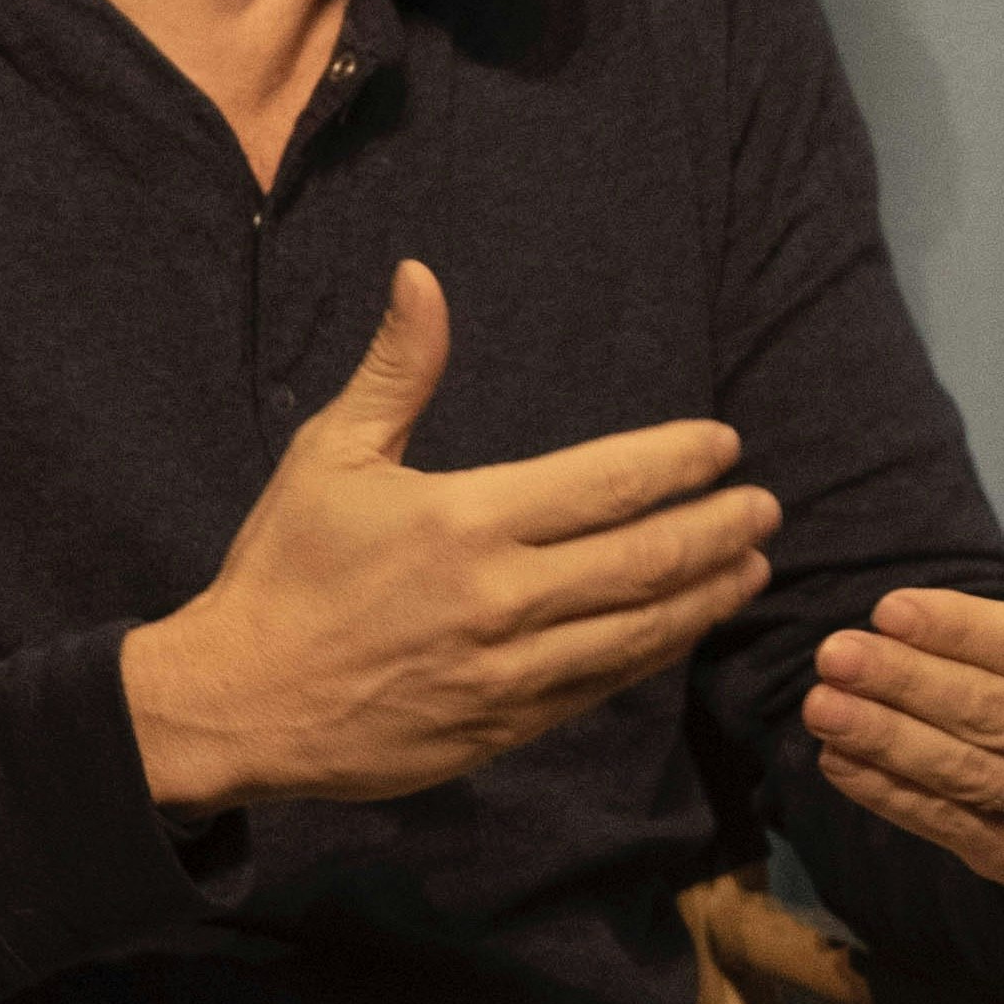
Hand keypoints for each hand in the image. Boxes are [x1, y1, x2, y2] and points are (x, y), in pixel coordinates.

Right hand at [124, 262, 779, 814]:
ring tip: (753, 566)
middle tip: (767, 506)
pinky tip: (686, 626)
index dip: (679, 462)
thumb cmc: (283, 570)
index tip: (725, 444)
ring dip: (707, 596)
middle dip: (720, 529)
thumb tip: (422, 276)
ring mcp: (509, 672)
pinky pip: (603, 685)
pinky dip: (655, 653)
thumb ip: (396, 371)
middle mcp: (500, 599)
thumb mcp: (328, 457)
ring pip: (640, 630)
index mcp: (465, 521)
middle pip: (647, 560)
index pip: (608, 484)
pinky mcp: (506, 727)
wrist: (236, 703)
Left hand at [805, 468, 1003, 896]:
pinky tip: (838, 758)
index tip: (890, 608)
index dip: (962, 633)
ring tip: (820, 705)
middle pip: (991, 714)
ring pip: (963, 772)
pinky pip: (944, 822)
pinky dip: (886, 792)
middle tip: (834, 653)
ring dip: (883, 739)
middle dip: (907, 684)